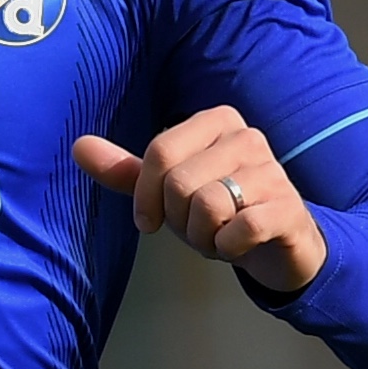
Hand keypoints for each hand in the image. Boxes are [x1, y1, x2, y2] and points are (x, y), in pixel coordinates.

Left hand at [73, 106, 327, 294]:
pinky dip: (227, 247)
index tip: (151, 218)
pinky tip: (238, 245)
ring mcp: (272, 171)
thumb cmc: (219, 209)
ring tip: (217, 234)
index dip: (146, 195)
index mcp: (215, 121)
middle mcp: (247, 137)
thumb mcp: (167, 190)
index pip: (159, 153)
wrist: (277, 242)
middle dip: (178, 219)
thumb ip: (126, 170)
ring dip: (202, 236)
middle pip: (179, 182)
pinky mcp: (288, 207)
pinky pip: (239, 228)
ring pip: (207, 205)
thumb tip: (79, 146)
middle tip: (197, 226)